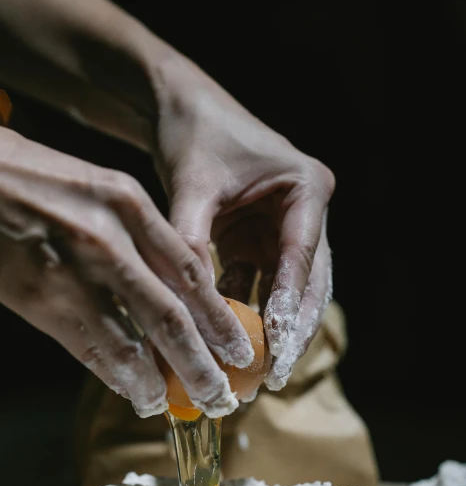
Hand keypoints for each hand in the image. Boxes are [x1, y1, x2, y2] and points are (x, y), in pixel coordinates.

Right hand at [0, 103, 253, 416]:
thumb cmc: (21, 176)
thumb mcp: (91, 188)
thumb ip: (130, 234)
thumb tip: (159, 291)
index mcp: (129, 202)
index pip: (192, 271)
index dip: (220, 318)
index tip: (238, 348)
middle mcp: (111, 235)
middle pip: (175, 313)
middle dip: (204, 362)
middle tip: (223, 395)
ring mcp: (75, 268)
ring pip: (137, 338)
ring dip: (163, 380)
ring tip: (181, 406)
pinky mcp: (39, 296)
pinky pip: (91, 347)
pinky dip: (118, 376)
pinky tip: (135, 394)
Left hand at [154, 62, 334, 389]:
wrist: (177, 108)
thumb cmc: (192, 133)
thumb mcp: (192, 186)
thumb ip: (190, 240)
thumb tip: (180, 304)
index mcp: (306, 188)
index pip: (302, 258)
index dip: (291, 307)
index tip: (278, 349)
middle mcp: (305, 212)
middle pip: (308, 283)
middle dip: (292, 331)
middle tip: (274, 377)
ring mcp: (285, 229)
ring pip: (287, 292)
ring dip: (270, 329)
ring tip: (254, 373)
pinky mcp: (260, 242)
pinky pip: (259, 286)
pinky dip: (244, 311)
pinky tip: (227, 341)